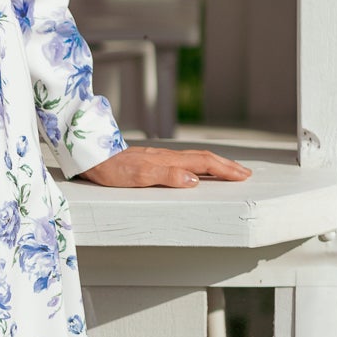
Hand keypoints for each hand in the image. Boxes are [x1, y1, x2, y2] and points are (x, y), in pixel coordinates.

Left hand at [75, 144, 252, 189]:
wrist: (91, 157)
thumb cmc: (111, 170)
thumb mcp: (138, 177)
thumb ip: (166, 176)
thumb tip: (194, 179)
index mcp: (168, 160)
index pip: (204, 163)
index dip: (225, 170)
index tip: (243, 176)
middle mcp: (166, 156)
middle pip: (203, 158)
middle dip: (226, 165)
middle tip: (245, 173)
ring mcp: (159, 157)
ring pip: (194, 158)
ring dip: (214, 164)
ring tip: (228, 170)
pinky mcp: (150, 160)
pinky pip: (182, 160)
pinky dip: (197, 165)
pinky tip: (195, 170)